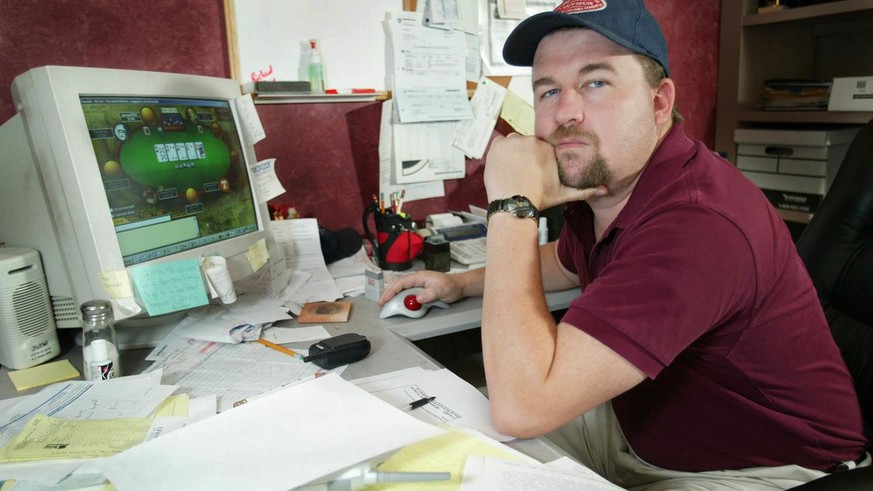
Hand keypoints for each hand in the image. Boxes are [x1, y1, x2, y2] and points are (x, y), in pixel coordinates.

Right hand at [378, 271, 464, 305]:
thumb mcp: (441, 290)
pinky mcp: (421, 290)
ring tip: (387, 305)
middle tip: (382, 304)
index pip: (401, 283)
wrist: (459, 286)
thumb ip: (429, 294)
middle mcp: (417, 280)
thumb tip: (417, 298)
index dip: (391, 291)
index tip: (384, 300)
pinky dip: (401, 298)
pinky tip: (399, 304)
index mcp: (419, 277)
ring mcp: (418, 285)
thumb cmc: (451, 286)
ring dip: (394, 296)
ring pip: (402, 289)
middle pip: (398, 285)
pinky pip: (407, 293)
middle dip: (388, 294)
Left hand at [484, 133, 605, 208]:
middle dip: (523, 156)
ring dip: (512, 153)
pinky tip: (503, 167)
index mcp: (548, 148)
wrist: (515, 205)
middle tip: (521, 173)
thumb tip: (605, 189)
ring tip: (513, 171)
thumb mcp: (564, 194)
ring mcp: (514, 141)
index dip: (534, 159)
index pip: (539, 147)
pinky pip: (498, 143)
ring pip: (513, 143)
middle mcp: (532, 141)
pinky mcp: (498, 145)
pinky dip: (499, 153)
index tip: (531, 171)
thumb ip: (584, 190)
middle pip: (526, 144)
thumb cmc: (539, 200)